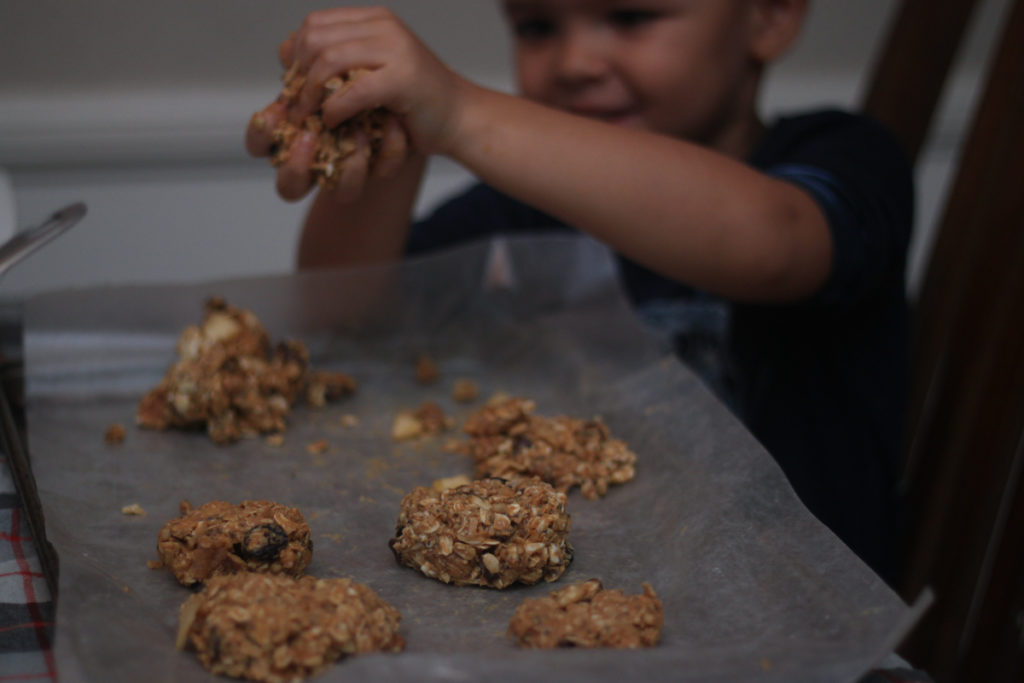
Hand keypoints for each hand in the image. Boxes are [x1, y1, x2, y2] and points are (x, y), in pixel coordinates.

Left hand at [246, 7, 465, 201]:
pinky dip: (335, 108)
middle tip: (297, 106)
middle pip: (316, 39)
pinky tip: (333, 121)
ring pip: (329, 60)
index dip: (296, 55)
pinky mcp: (403, 78)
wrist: (459, 118)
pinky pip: (353, 90)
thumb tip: (285, 50)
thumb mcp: (369, 71)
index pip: (315, 24)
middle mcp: (385, 26)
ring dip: (312, 93)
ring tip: (310, 117)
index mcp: (375, 19)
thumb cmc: (414, 101)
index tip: (295, 86)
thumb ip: (335, 57)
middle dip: (299, 75)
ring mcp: (396, 49)